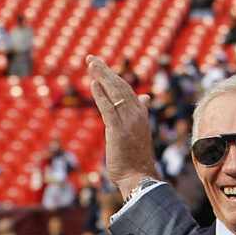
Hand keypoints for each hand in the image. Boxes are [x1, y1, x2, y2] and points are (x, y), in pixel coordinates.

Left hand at [86, 55, 159, 198]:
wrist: (140, 177)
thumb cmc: (137, 158)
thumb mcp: (139, 131)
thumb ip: (140, 113)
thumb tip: (145, 98)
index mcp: (141, 114)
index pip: (127, 89)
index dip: (113, 76)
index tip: (101, 67)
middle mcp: (136, 114)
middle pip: (119, 86)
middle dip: (105, 71)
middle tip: (91, 58)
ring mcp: (128, 121)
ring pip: (114, 93)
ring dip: (101, 76)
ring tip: (90, 64)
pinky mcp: (117, 130)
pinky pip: (108, 108)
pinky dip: (99, 94)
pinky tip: (92, 83)